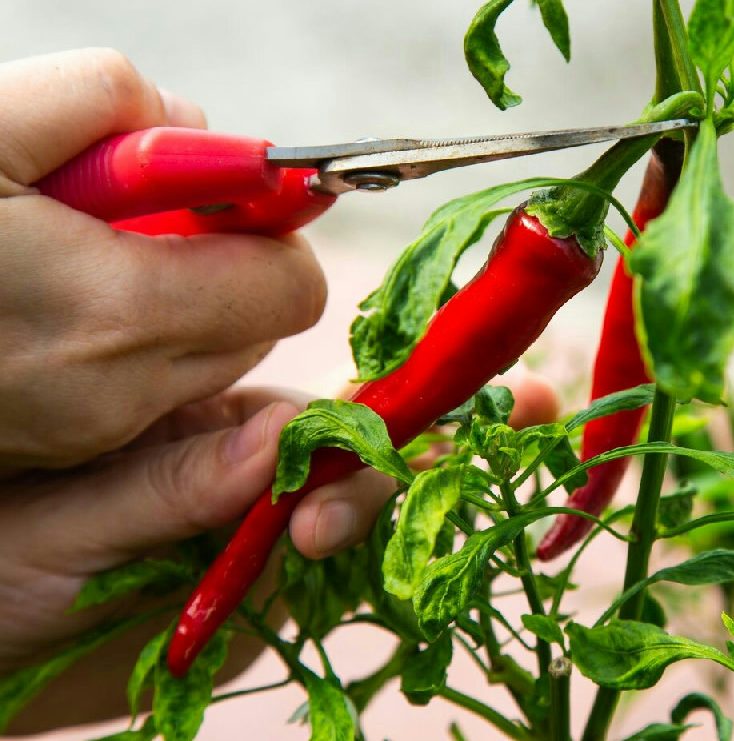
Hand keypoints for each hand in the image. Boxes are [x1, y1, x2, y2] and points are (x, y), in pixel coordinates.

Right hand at [0, 48, 326, 471]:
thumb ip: (107, 96)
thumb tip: (196, 126)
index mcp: (119, 313)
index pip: (292, 286)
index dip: (268, 225)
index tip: (218, 186)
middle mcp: (120, 392)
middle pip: (255, 321)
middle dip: (218, 255)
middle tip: (129, 208)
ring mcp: (89, 430)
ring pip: (204, 354)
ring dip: (174, 293)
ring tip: (74, 246)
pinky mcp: (59, 443)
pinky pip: (146, 384)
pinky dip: (129, 334)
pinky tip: (48, 295)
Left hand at [0, 374, 557, 733]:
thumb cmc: (1, 572)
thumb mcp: (68, 528)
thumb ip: (172, 485)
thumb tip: (282, 437)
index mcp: (201, 428)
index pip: (299, 418)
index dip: (338, 441)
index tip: (324, 502)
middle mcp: (250, 472)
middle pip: (350, 460)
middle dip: (376, 477)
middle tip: (358, 516)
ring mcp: (269, 536)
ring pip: (360, 516)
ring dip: (395, 517)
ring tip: (392, 525)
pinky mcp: (277, 598)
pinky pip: (343, 583)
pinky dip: (383, 573)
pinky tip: (410, 565)